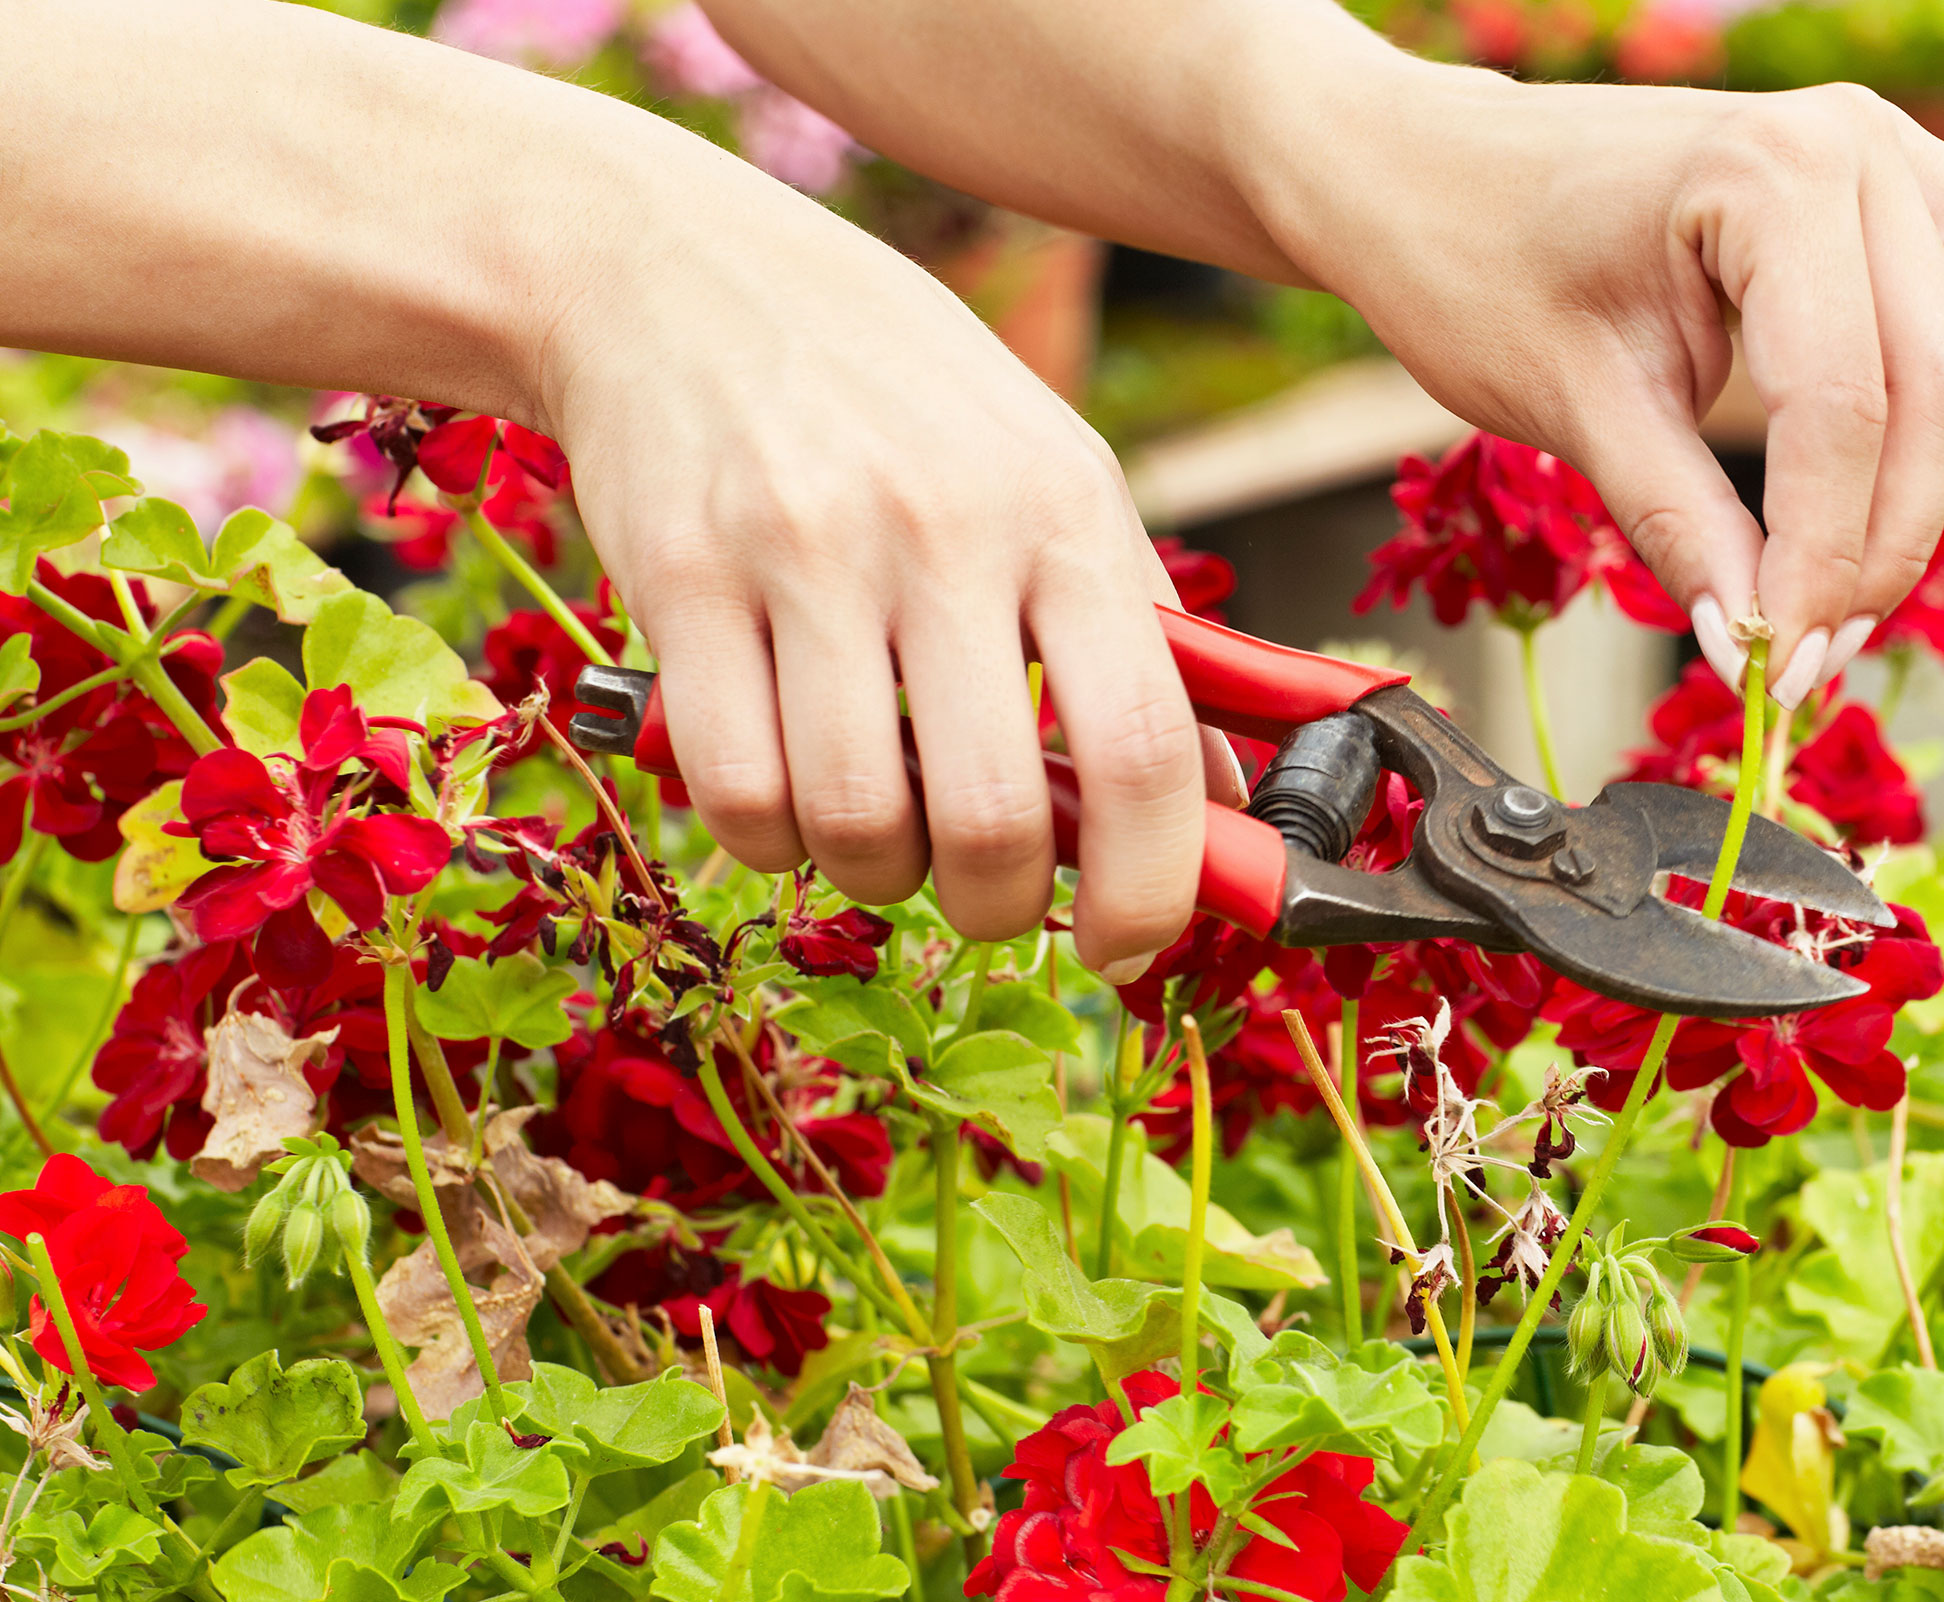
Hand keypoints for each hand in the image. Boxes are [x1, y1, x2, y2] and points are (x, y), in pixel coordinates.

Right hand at [532, 164, 1210, 965]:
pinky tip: (786, 801)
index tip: (1127, 947)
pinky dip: (770, 841)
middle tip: (984, 894)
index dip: (1151, 887)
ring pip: (856, 824)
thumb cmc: (898, 398)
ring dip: (877, 878)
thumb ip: (1142, 636)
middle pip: (996, 818)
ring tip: (882, 833)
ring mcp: (805, 554)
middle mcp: (945, 532)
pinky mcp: (679, 580)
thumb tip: (1228, 808)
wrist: (677, 275)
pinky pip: (737, 793)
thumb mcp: (1052, 474)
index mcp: (1065, 513)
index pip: (1145, 748)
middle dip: (997, 907)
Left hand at [1252, 75, 1943, 706]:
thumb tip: (1760, 646)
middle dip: (1887, 542)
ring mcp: (1902, 148)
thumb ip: (1681, 526)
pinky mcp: (1917, 176)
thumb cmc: (1481, 261)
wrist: (1441, 171)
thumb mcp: (1572, 408)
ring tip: (1866, 521)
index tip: (1781, 672)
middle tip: (1809, 644)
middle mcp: (1860, 142)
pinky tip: (1930, 416)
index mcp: (1768, 175)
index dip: (1825, 564)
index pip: (1844, 410)